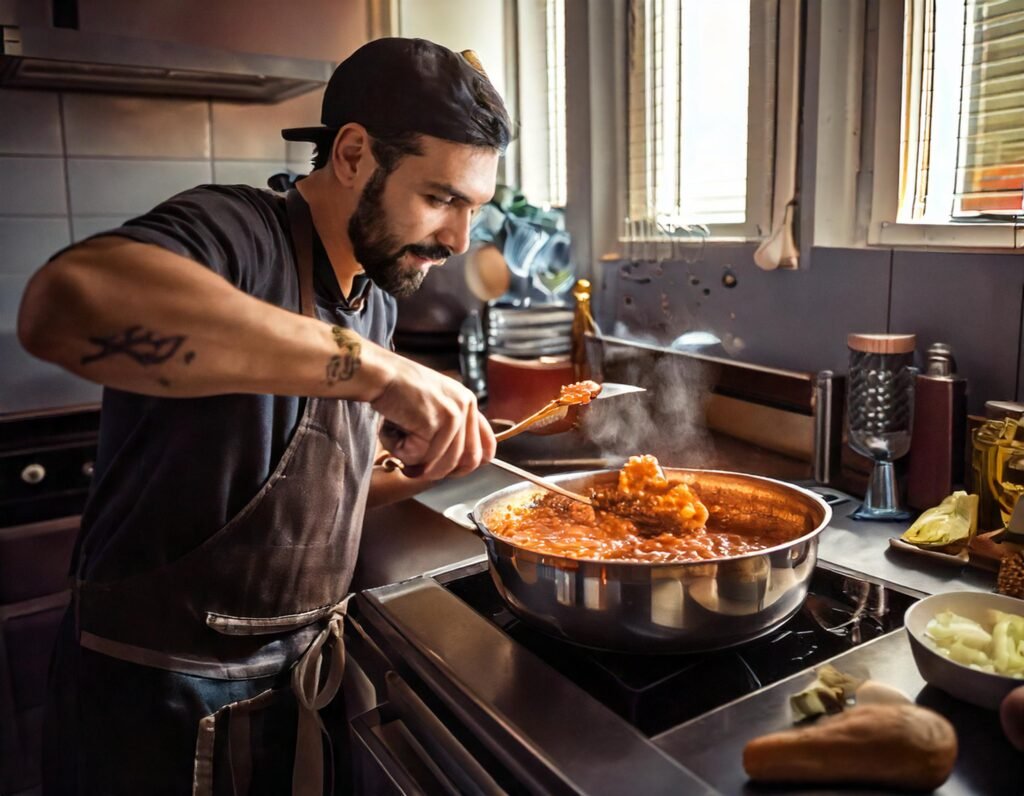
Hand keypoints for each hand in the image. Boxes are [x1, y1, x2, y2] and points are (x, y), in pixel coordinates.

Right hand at [371, 357, 494, 479]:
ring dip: (416, 461)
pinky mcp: (436, 421)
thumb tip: (451, 467)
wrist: (379, 374)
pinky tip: (394, 430)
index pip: (487, 447)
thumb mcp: (433, 406)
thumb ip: (449, 431)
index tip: (448, 471)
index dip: (467, 466)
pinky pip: (421, 456)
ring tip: (398, 442)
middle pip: (468, 461)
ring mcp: (453, 414)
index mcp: (468, 403)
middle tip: (416, 468)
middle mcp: (466, 406)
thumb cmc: (397, 391)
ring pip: (443, 463)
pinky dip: (401, 450)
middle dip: (440, 471)